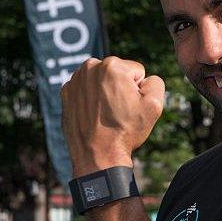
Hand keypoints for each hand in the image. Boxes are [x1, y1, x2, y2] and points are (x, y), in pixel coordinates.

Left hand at [60, 56, 164, 177]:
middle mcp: (90, 67)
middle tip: (118, 112)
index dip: (138, 91)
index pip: (136, 71)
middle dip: (120, 89)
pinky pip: (86, 90)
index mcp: (113, 65)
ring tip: (106, 114)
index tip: (130, 107)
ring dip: (105, 93)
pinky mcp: (66, 93)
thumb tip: (145, 79)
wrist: (97, 155)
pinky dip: (91, 100)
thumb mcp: (154, 105)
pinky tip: (94, 115)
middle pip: (117, 73)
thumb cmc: (125, 130)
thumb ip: (155, 82)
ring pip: (101, 81)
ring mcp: (75, 80)